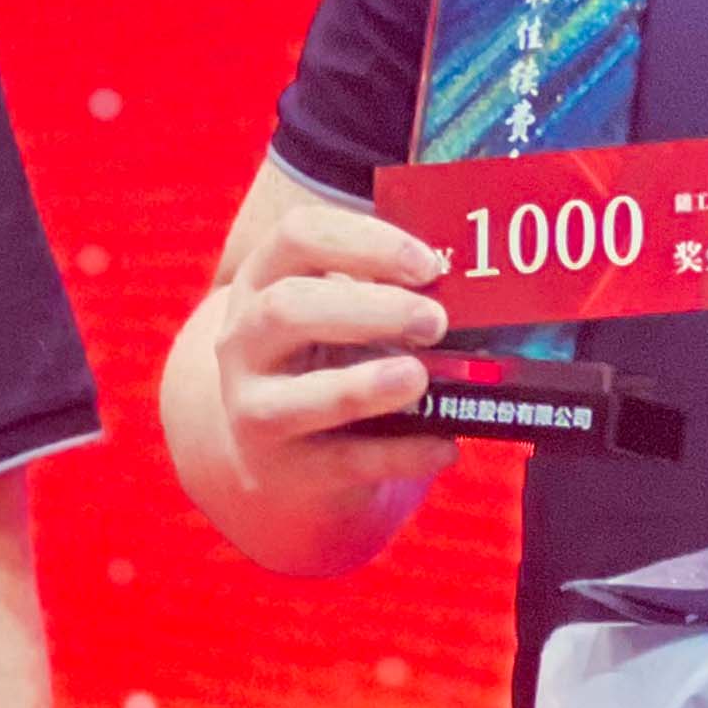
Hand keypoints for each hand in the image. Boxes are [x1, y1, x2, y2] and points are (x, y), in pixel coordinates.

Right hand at [214, 198, 458, 492]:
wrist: (276, 460)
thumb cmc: (324, 365)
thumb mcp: (334, 317)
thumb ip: (381, 291)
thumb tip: (463, 285)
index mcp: (262, 283)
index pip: (298, 235)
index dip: (365, 242)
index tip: (427, 264)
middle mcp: (243, 343)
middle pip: (288, 308)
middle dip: (370, 310)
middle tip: (434, 322)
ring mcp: (254, 410)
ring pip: (296, 398)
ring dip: (363, 387)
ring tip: (418, 378)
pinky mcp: (283, 471)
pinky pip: (344, 463)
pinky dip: (399, 454)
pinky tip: (442, 444)